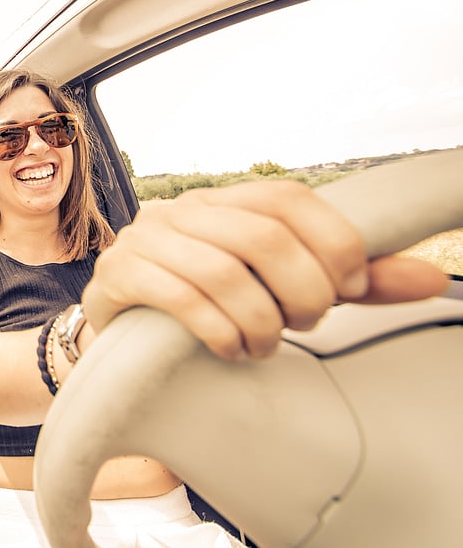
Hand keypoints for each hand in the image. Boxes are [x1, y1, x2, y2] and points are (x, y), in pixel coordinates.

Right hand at [81, 180, 448, 360]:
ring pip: (222, 272)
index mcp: (224, 201)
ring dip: (258, 321)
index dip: (332, 241)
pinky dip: (218, 331)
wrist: (117, 341)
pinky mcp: (116, 276)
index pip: (288, 198)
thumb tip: (431, 280)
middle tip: (303, 324)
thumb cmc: (205, 309)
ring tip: (264, 347)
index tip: (350, 290)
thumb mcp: (276, 288)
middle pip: (262, 236)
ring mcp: (144, 240)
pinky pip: (178, 298)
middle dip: (300, 290)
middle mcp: (182, 210)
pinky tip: (229, 350)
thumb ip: (346, 283)